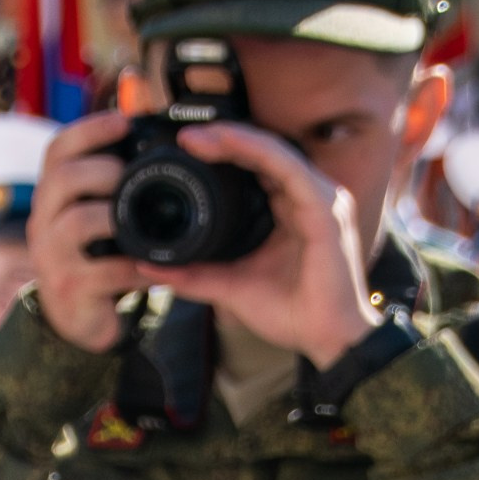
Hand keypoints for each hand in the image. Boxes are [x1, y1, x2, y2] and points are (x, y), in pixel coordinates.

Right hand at [24, 109, 146, 353]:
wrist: (79, 320)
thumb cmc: (94, 260)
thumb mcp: (94, 216)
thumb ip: (108, 184)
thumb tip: (148, 137)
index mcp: (51, 198)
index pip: (58, 150)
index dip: (90, 130)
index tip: (124, 122)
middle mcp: (43, 223)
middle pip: (63, 179)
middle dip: (104, 171)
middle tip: (131, 177)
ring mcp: (52, 257)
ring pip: (78, 221)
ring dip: (116, 215)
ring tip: (140, 222)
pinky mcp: (70, 288)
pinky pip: (106, 270)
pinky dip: (137, 265)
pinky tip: (155, 265)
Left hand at [148, 119, 378, 369]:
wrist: (329, 341)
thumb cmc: (293, 313)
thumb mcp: (232, 287)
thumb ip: (194, 274)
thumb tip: (149, 268)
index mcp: (293, 208)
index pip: (258, 166)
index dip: (225, 152)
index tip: (185, 151)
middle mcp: (309, 196)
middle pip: (265, 152)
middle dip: (224, 139)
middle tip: (185, 138)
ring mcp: (321, 198)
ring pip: (275, 151)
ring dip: (236, 139)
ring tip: (199, 138)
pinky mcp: (325, 209)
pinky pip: (289, 168)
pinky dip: (258, 152)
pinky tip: (232, 144)